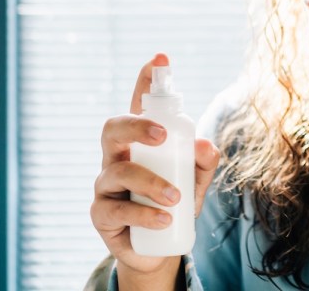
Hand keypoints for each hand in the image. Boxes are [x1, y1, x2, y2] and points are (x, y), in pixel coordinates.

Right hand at [90, 54, 220, 283]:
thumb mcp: (196, 182)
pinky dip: (145, 215)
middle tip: (164, 135)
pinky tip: (165, 219)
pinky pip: (117, 210)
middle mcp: (117, 157)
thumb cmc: (174, 204)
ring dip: (150, 182)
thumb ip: (204, 162)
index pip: (138, 104)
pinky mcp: (102, 215)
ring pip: (118, 171)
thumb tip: (205, 144)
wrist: (157, 251)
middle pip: (112, 128)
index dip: (146, 80)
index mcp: (139, 142)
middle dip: (137, 125)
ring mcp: (105, 185)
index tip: (160, 58)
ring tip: (176, 197)